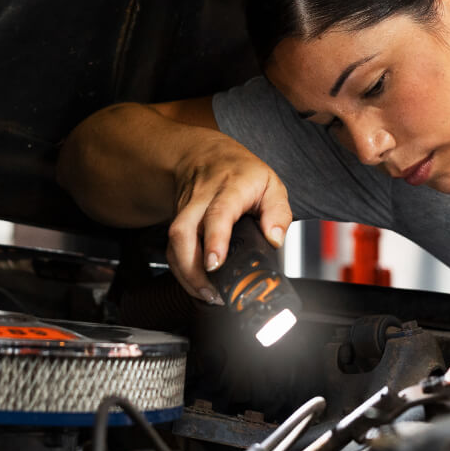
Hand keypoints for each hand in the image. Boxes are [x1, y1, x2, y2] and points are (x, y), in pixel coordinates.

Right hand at [165, 134, 292, 304]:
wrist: (204, 155)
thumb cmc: (241, 172)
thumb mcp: (270, 183)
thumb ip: (278, 212)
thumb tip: (275, 239)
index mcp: (229, 188)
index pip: (218, 213)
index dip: (214, 239)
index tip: (215, 263)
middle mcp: (201, 199)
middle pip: (183, 231)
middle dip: (191, 267)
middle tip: (210, 292)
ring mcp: (185, 210)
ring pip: (173, 243)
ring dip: (185, 274)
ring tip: (206, 295)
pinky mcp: (176, 221)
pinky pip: (171, 248)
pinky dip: (181, 271)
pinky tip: (197, 286)